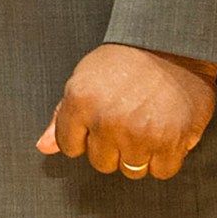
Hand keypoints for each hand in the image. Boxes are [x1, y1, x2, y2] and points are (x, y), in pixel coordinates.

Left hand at [36, 42, 216, 179]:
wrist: (172, 46)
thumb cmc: (126, 60)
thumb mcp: (84, 78)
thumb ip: (62, 116)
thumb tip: (44, 146)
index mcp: (80, 102)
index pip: (69, 146)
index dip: (85, 137)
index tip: (98, 124)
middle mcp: (107, 121)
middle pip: (101, 162)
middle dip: (112, 147)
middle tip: (126, 121)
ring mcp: (139, 133)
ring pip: (131, 170)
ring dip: (139, 154)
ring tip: (146, 125)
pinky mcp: (170, 141)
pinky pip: (162, 171)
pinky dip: (165, 159)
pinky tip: (164, 135)